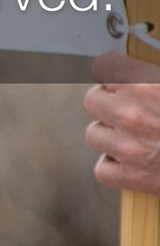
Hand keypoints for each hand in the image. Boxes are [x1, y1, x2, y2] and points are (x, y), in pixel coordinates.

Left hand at [91, 49, 159, 194]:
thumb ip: (157, 80)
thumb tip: (149, 77)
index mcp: (147, 86)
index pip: (105, 68)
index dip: (117, 76)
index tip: (123, 82)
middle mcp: (133, 114)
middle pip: (92, 100)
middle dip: (110, 104)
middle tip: (130, 110)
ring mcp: (130, 148)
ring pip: (95, 135)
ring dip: (112, 136)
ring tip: (136, 137)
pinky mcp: (134, 178)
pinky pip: (103, 169)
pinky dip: (116, 166)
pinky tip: (134, 161)